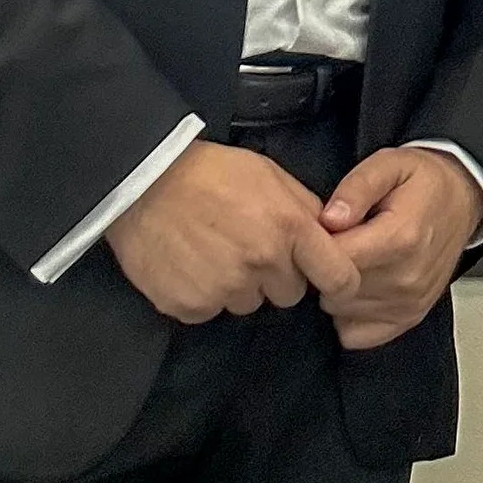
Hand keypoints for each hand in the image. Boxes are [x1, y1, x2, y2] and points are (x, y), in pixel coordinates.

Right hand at [105, 139, 360, 323]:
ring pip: (249, 303)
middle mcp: (262, 264)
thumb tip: (330, 236)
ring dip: (239, 286)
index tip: (328, 278)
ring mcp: (224, 289)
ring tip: (215, 251)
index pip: (339, 277)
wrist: (143, 181)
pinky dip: (204, 294)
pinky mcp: (190, 307)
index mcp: (290, 229)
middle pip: (289, 293)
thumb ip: (305, 209)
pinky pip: (211, 310)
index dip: (338, 280)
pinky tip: (191, 264)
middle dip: (276, 276)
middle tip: (250, 247)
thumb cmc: (211, 172)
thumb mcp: (271, 175)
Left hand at [315, 147, 482, 349]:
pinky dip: (348, 314)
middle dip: (324, 267)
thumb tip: (329, 219)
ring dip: (335, 289)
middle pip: (333, 288)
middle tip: (338, 242)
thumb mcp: (388, 164)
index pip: (334, 259)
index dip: (315, 244)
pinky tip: (358, 286)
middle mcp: (407, 278)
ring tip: (353, 258)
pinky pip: (355, 334)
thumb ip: (357, 188)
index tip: (320, 229)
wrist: (462, 199)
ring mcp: (409, 303)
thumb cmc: (422, 182)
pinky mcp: (409, 317)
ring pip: (339, 310)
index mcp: (400, 238)